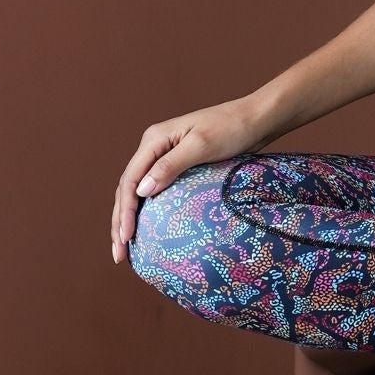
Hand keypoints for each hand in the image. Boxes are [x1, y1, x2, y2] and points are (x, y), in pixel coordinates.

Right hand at [110, 97, 269, 263]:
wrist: (255, 119)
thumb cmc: (232, 129)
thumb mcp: (202, 146)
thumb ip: (171, 166)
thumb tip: (141, 191)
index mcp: (154, 140)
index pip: (130, 181)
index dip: (125, 212)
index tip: (126, 239)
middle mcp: (153, 147)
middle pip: (127, 189)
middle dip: (120, 222)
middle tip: (118, 255)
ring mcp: (164, 156)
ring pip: (137, 192)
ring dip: (128, 220)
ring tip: (125, 250)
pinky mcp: (177, 166)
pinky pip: (154, 191)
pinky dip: (144, 212)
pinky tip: (145, 231)